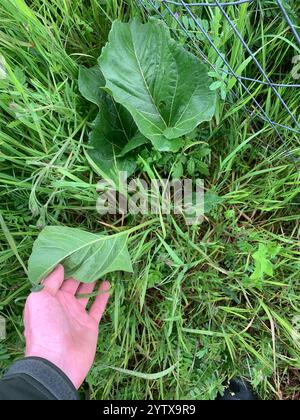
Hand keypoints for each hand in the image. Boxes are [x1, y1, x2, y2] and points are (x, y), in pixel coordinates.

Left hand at [24, 265, 109, 388]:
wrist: (57, 361)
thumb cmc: (45, 327)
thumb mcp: (39, 299)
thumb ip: (49, 281)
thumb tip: (60, 266)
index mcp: (49, 299)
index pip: (58, 279)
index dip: (67, 266)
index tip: (77, 252)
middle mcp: (63, 305)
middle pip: (73, 284)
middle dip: (81, 271)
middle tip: (92, 255)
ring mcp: (77, 315)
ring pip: (87, 294)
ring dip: (93, 281)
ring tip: (102, 266)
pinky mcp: (90, 325)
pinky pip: (98, 307)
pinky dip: (103, 296)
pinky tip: (108, 284)